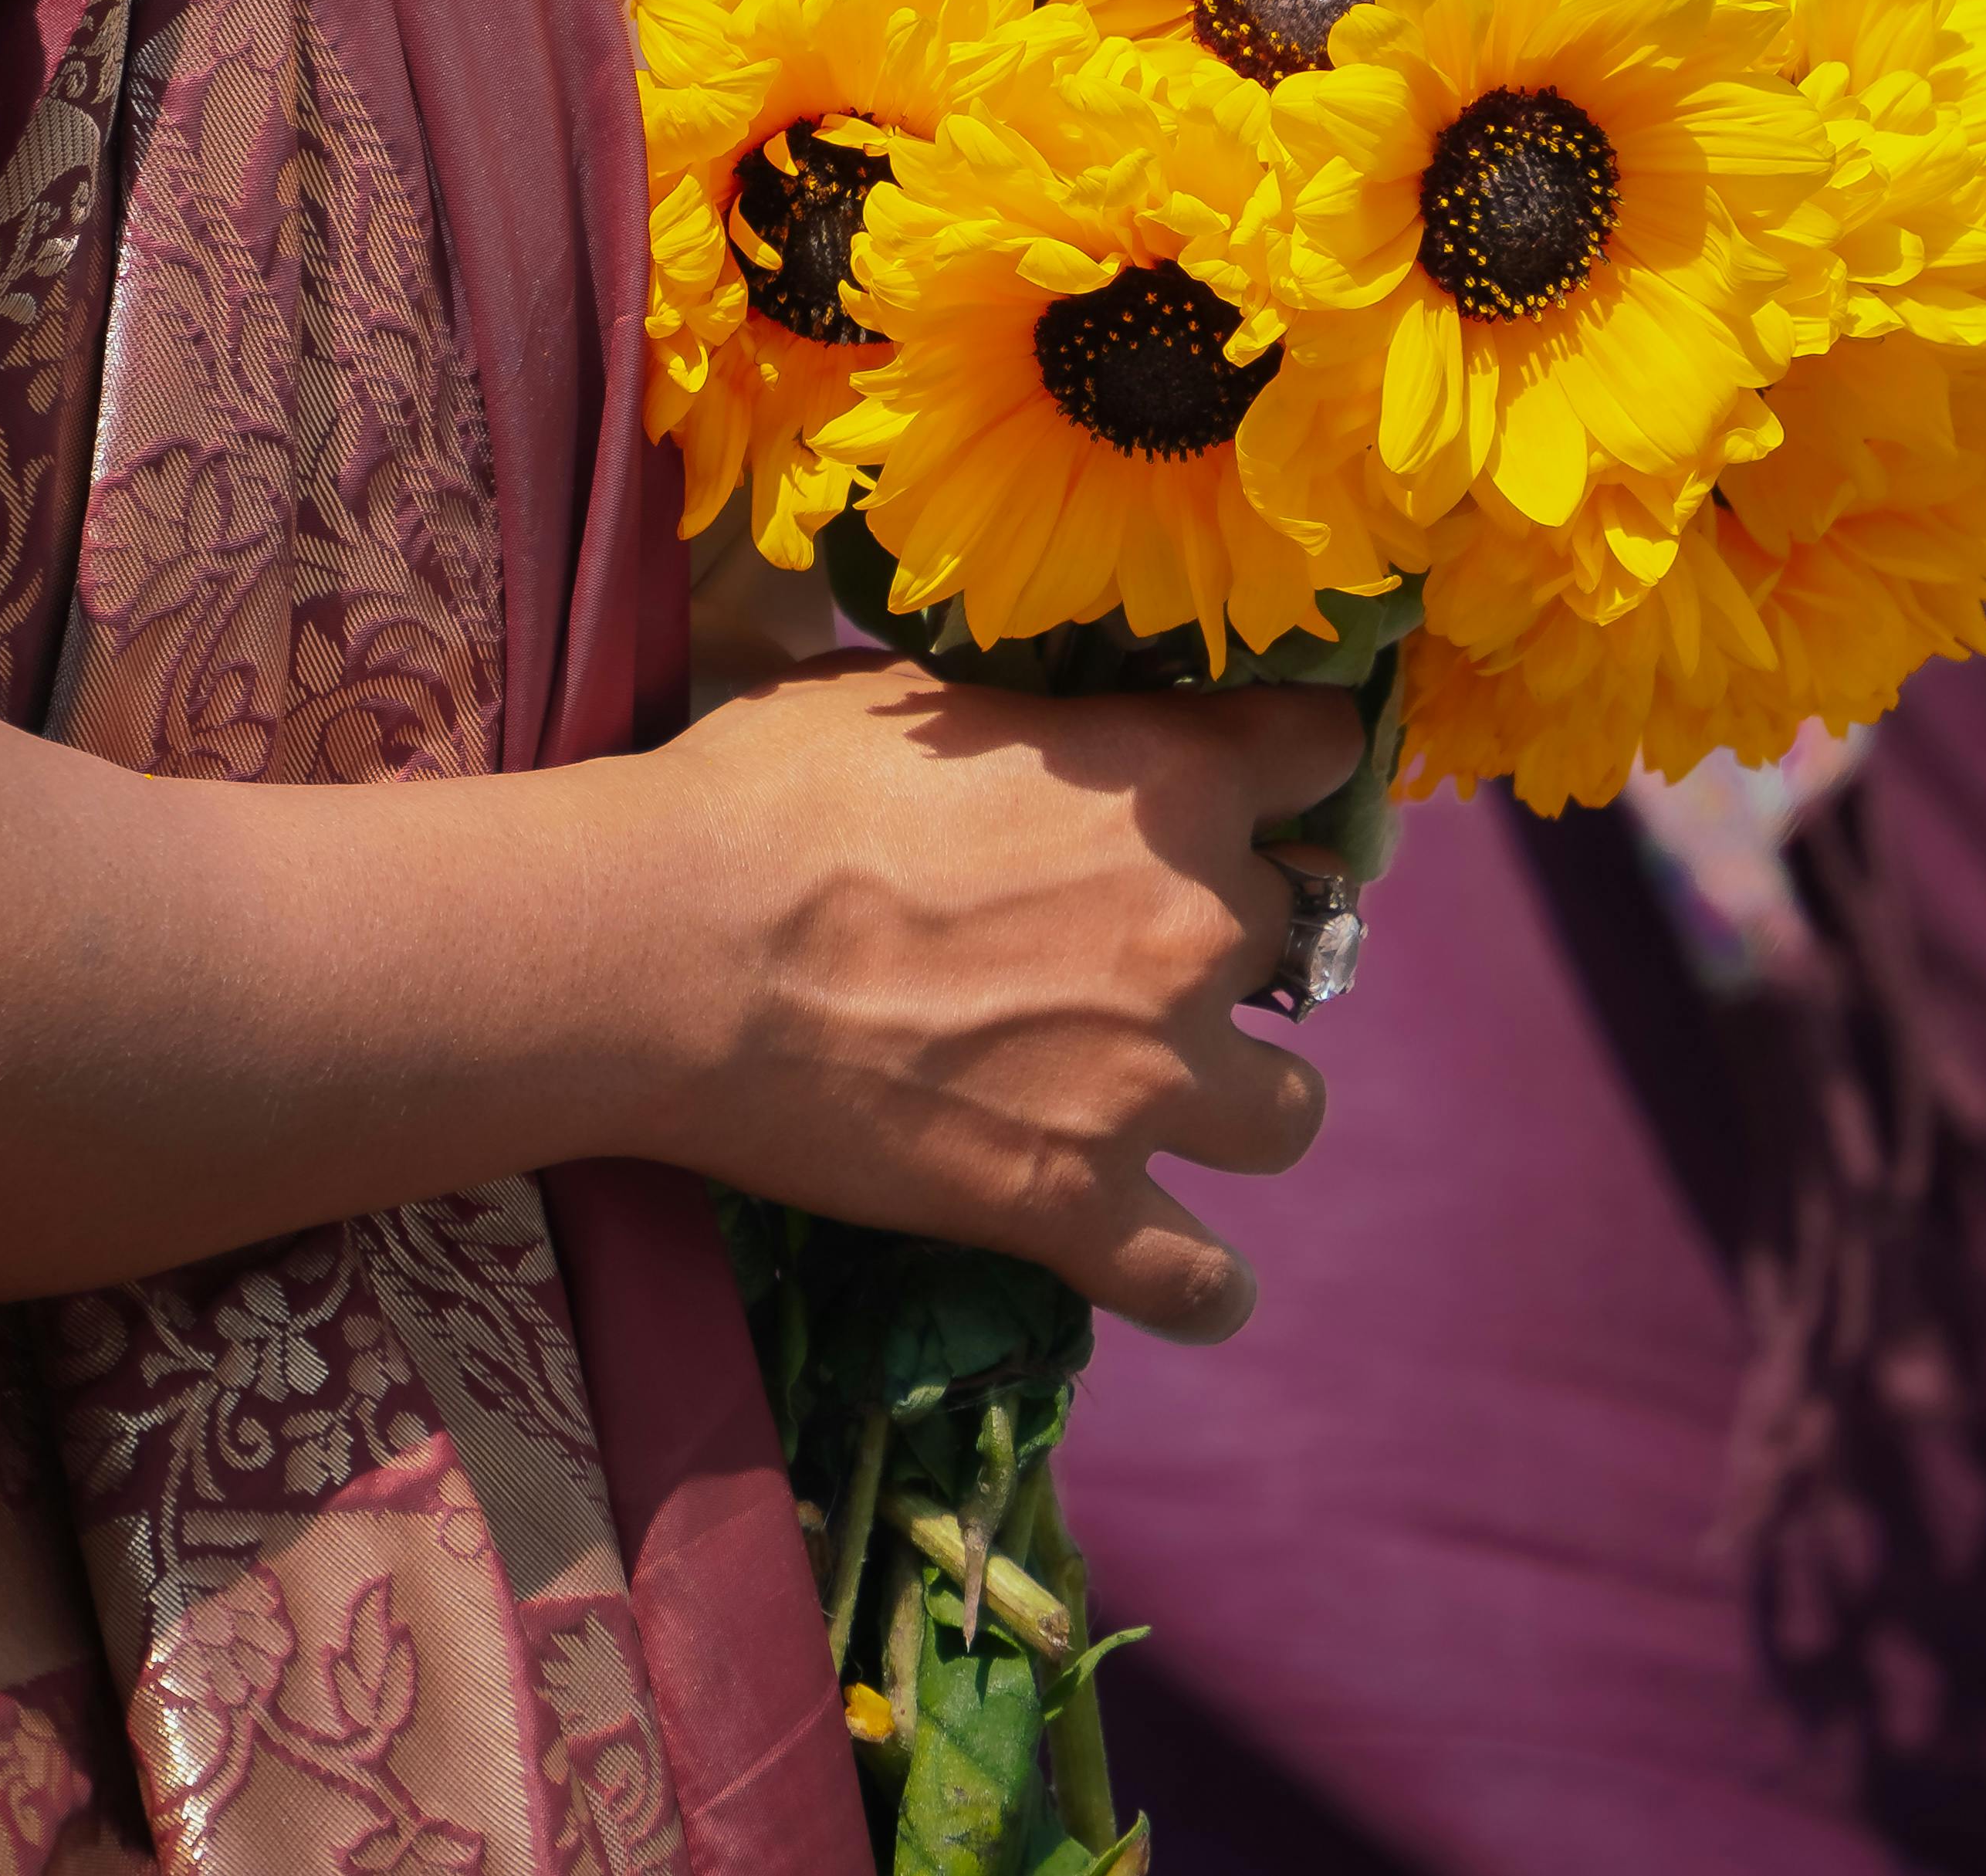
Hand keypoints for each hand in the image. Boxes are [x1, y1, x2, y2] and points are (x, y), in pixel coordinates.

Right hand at [637, 656, 1362, 1344]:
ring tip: (1169, 1105)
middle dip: (1230, 939)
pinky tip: (1178, 1275)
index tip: (1254, 781)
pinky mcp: (1074, 1203)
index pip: (1319, 748)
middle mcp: (1195, 928)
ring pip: (1290, 1110)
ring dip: (1242, 1102)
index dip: (1287, 763)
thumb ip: (1027, 726)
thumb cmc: (766, 797)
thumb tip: (1035, 731)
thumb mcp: (918, 700)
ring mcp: (1148, 1080)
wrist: (666, 949)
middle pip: (1304, 932)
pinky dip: (1200, 1286)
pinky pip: (1202, 1281)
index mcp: (1165, 779)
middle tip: (1134, 950)